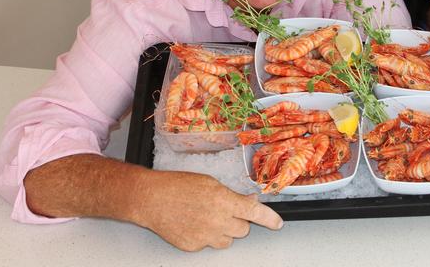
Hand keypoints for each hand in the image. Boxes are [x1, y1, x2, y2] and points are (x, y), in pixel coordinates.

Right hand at [135, 170, 282, 250]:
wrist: (152, 200)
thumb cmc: (178, 186)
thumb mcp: (210, 182)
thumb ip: (232, 195)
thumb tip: (250, 200)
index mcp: (224, 201)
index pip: (254, 212)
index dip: (269, 219)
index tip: (277, 223)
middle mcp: (217, 221)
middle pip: (243, 230)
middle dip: (239, 221)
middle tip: (225, 210)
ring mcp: (205, 236)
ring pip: (228, 241)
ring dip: (224, 231)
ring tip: (208, 217)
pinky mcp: (193, 247)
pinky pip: (209, 245)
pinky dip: (206, 236)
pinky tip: (194, 224)